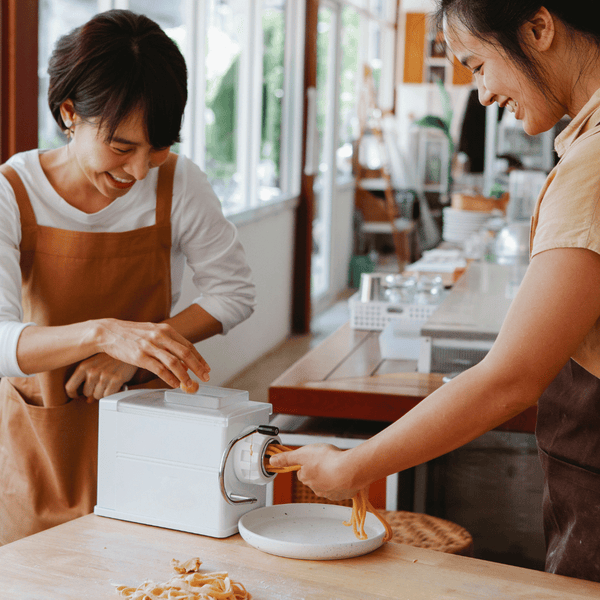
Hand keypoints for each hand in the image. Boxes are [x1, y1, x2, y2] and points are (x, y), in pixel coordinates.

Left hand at [65, 353, 137, 401]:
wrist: (128, 348)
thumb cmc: (111, 356)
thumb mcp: (95, 364)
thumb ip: (88, 380)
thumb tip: (88, 400)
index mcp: (84, 366)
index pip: (70, 386)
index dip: (73, 393)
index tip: (77, 395)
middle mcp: (92, 371)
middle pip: (86, 393)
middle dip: (93, 391)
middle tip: (101, 384)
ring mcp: (104, 376)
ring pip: (97, 396)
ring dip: (103, 392)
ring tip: (109, 382)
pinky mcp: (116, 380)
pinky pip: (108, 395)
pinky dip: (112, 393)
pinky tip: (115, 385)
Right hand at [93, 318, 210, 390]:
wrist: (109, 331)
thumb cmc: (132, 333)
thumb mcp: (152, 331)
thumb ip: (167, 342)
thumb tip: (182, 357)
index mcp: (165, 329)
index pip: (188, 345)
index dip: (199, 358)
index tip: (206, 368)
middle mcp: (160, 336)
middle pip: (185, 353)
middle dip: (197, 367)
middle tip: (205, 377)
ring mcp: (150, 346)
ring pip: (173, 363)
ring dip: (185, 375)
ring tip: (190, 384)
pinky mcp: (140, 356)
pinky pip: (159, 369)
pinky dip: (169, 378)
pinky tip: (174, 384)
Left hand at [268, 443, 358, 500]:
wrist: (350, 470)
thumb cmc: (328, 460)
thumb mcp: (303, 453)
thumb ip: (287, 457)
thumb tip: (272, 461)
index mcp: (306, 478)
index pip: (302, 472)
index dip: (306, 464)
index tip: (313, 459)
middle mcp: (316, 488)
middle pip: (314, 479)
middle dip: (319, 470)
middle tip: (326, 460)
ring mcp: (330, 493)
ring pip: (327, 484)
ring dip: (330, 476)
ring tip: (337, 466)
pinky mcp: (343, 494)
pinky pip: (340, 488)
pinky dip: (342, 481)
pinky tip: (345, 473)